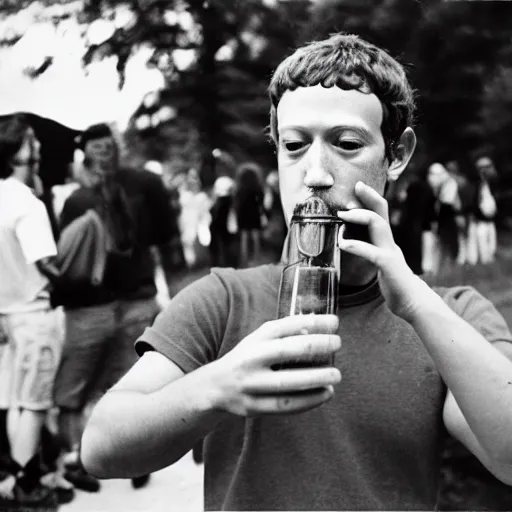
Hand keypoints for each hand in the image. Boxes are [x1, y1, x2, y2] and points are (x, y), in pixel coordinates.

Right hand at [207, 315, 340, 416]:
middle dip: (315, 345)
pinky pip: (284, 406)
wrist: (215, 386)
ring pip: (286, 383)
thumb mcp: (260, 340)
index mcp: (255, 339)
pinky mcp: (253, 406)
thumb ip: (285, 334)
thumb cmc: (248, 358)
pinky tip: (325, 394)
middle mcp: (251, 359)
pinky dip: (308, 401)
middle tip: (337, 343)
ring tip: (336, 375)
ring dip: (315, 379)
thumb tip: (318, 326)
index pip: (285, 326)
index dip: (311, 322)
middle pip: (286, 350)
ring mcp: (250, 384)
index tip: (334, 322)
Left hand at [336, 181, 428, 321]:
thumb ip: (372, 250)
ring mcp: (390, 253)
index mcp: (387, 241)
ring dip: (360, 216)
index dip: (370, 199)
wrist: (413, 303)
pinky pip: (371, 252)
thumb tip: (354, 242)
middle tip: (356, 186)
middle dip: (369, 196)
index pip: (380, 214)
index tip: (357, 188)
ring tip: (342, 213)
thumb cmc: (395, 284)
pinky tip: (343, 244)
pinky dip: (356, 246)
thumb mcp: (382, 262)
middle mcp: (390, 243)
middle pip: (381, 212)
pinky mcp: (388, 266)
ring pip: (378, 225)